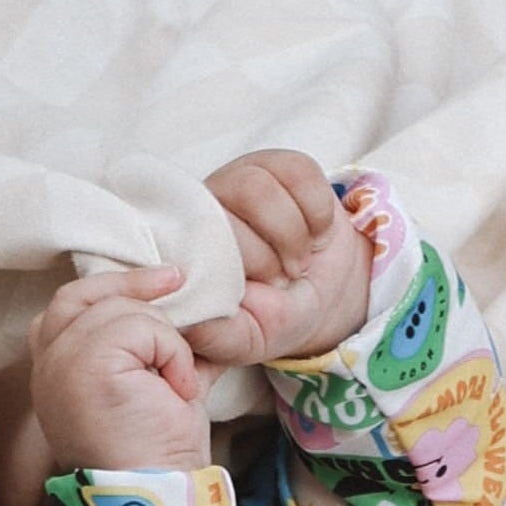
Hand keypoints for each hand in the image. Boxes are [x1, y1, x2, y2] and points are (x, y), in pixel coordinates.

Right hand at [28, 265, 211, 472]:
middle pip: (82, 294)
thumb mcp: (155, 385)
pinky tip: (176, 390)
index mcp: (55, 376)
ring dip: (165, 340)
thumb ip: (155, 345)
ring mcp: (61, 365)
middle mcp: (47, 369)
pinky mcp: (86, 365)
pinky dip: (171, 353)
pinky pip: (140, 326)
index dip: (110, 287)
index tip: (163, 283)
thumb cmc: (157, 455)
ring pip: (122, 309)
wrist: (154, 497)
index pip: (68, 308)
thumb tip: (193, 309)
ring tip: (178, 385)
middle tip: (176, 279)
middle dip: (133, 283)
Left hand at [184, 149, 373, 370]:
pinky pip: (300, 172)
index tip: (259, 294)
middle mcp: (205, 207)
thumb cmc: (272, 317)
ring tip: (298, 261)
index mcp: (186, 249)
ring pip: (263, 185)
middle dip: (270, 253)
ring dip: (293, 233)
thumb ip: (215, 335)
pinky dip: (318, 212)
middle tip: (283, 281)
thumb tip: (187, 319)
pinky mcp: (279, 167)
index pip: (201, 236)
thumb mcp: (245, 339)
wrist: (318, 296)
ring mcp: (240, 180)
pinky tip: (315, 234)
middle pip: (230, 208)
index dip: (243, 265)